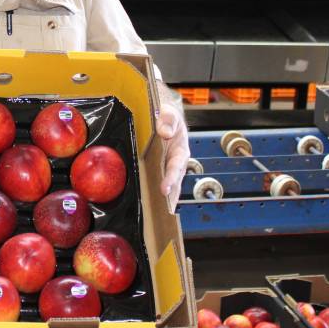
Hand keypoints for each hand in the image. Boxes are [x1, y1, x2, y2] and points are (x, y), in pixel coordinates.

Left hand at [155, 91, 188, 210]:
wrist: (162, 116)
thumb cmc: (167, 115)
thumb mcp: (169, 113)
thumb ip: (168, 120)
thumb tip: (164, 132)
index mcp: (180, 150)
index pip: (176, 166)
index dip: (171, 178)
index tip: (165, 189)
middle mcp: (175, 162)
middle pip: (174, 182)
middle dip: (170, 196)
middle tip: (163, 210)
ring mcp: (167, 167)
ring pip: (167, 185)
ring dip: (163, 199)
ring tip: (157, 214)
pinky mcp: (157, 169)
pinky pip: (156, 180)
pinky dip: (154, 192)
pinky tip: (148, 204)